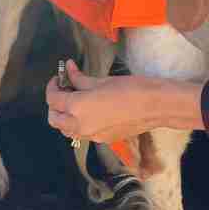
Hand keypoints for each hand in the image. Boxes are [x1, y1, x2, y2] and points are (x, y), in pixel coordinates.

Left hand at [46, 61, 204, 142]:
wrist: (155, 106)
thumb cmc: (131, 89)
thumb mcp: (101, 80)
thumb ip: (79, 78)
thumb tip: (68, 69)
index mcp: (77, 107)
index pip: (53, 99)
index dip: (53, 86)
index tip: (59, 78)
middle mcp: (80, 125)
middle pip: (54, 119)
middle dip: (55, 105)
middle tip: (64, 90)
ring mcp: (92, 135)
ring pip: (66, 130)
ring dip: (65, 117)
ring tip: (76, 101)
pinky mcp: (103, 140)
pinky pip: (83, 134)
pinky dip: (79, 124)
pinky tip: (90, 111)